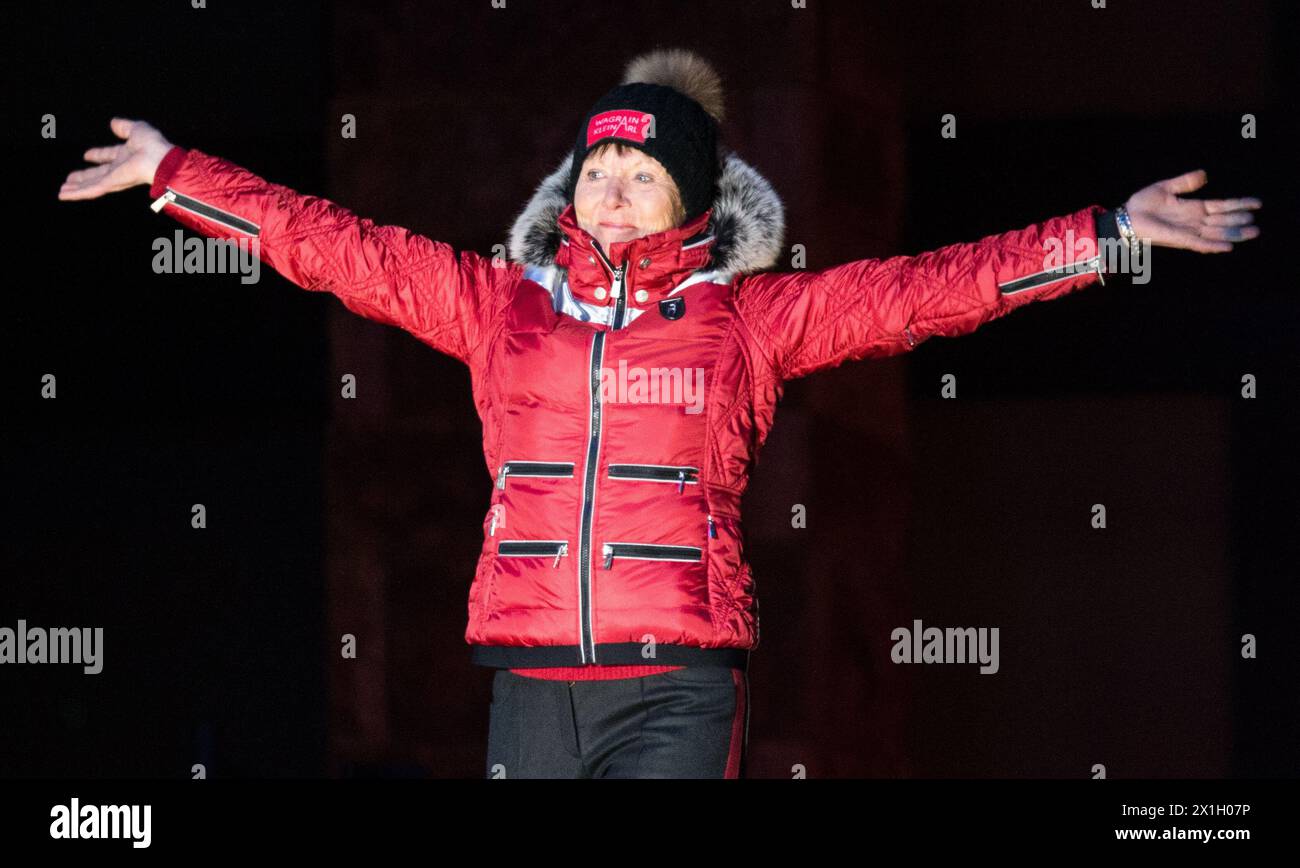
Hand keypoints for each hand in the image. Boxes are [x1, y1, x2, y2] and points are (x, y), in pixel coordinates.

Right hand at [57, 117, 174, 200]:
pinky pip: (92, 190)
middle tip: (70, 179)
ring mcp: (115, 178)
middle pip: (97, 175)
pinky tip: (64, 195)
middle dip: (84, 177)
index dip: (98, 155)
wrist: (160, 159)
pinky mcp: (112, 184)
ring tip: (62, 191)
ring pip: (92, 185)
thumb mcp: (137, 129)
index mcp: (126, 155)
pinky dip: (77, 193)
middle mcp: (120, 169)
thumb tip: (114, 122)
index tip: (87, 154)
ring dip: (77, 188)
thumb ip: (124, 126)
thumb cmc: (153, 144)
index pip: (108, 156)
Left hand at [1123, 169, 1260, 253]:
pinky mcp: (1178, 239)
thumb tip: (1205, 174)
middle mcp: (1194, 221)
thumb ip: (1185, 182)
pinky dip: (1213, 244)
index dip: (1239, 205)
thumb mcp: (1166, 188)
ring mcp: (1187, 230)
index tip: (1257, 203)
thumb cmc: (1143, 204)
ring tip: (1252, 233)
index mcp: (1193, 208)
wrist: (1125, 217)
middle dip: (1239, 222)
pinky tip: (1228, 246)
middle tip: (1257, 224)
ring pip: (1216, 233)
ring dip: (1233, 234)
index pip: (1221, 206)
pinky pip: (1199, 242)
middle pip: (1223, 221)